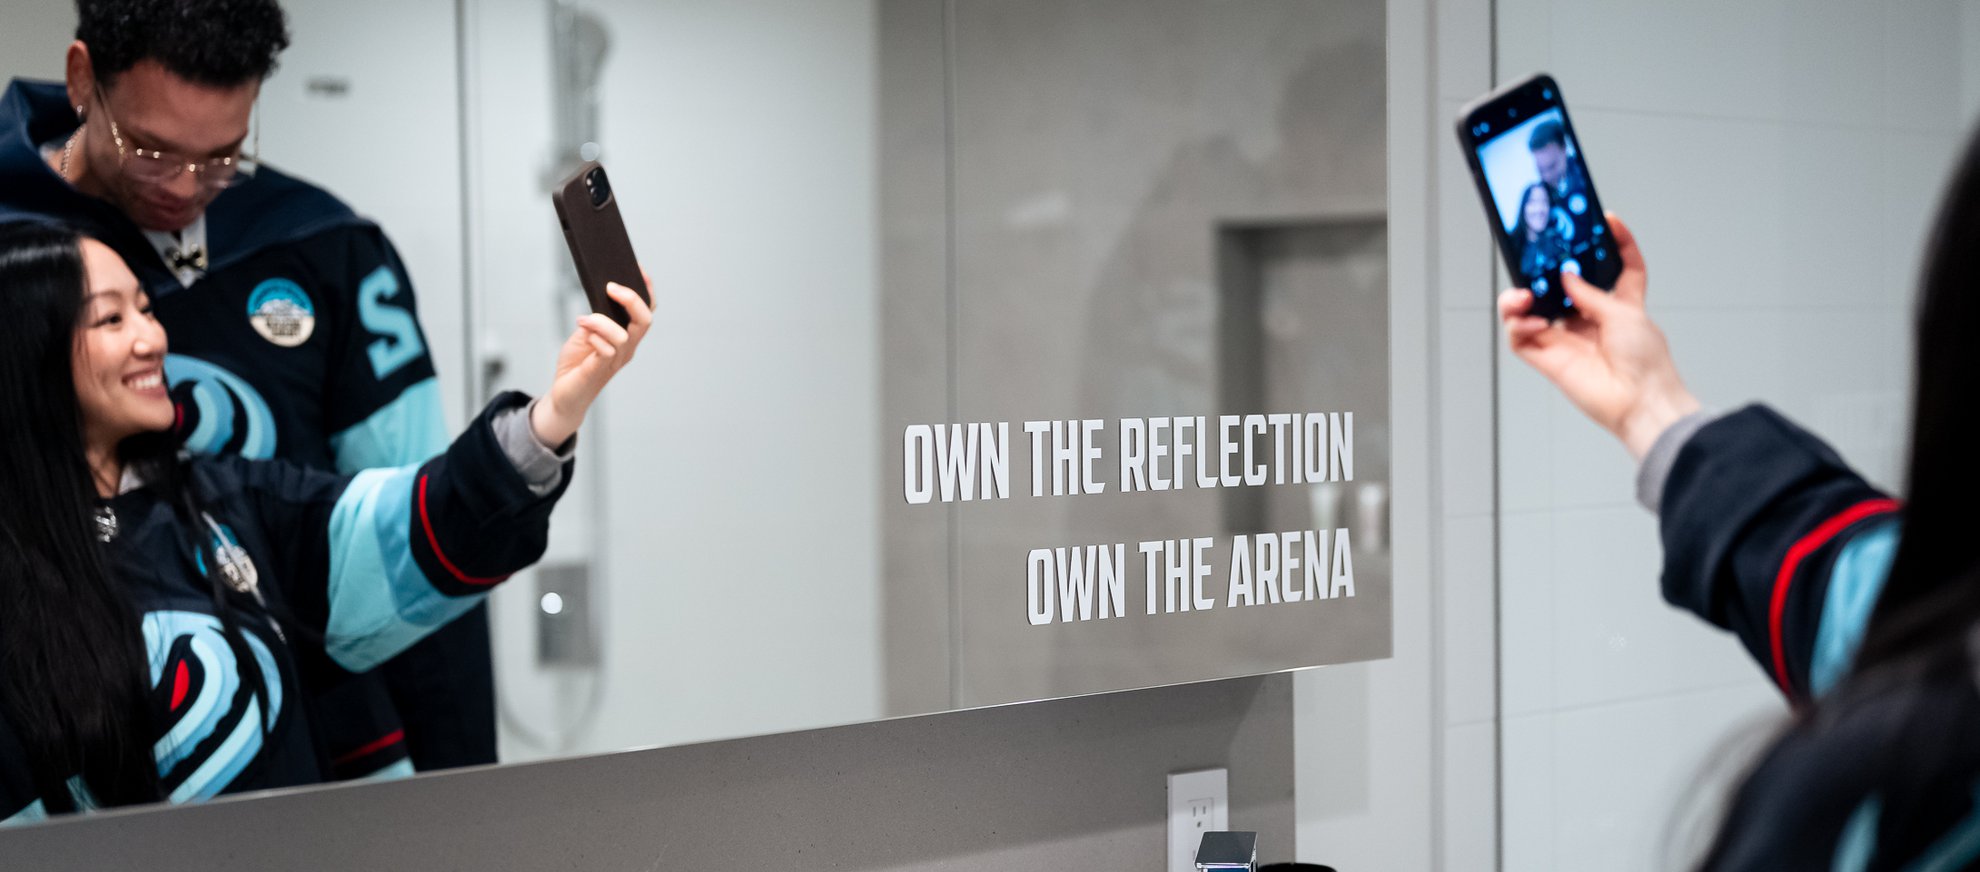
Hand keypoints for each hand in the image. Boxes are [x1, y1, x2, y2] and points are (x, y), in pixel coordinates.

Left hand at [530, 273, 654, 445]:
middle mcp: (627, 349)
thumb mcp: (586, 332)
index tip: (638, 268)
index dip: (646, 290)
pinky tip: (582, 331)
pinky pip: (606, 350)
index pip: (646, 311)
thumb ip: (596, 318)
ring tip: (583, 320)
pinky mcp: (600, 371)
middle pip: (645, 320)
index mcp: (627, 337)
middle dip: (631, 299)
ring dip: (601, 322)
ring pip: (624, 335)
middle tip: (610, 287)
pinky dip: (594, 336)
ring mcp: (616, 361)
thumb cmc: (577, 364)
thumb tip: (598, 297)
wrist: (565, 396)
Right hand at [1496, 214, 1698, 459]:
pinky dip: (1520, 327)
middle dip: (1544, 271)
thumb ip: (1591, 293)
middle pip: (1559, 287)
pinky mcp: (1548, 359)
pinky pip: (1521, 337)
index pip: (1622, 268)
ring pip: (1530, 311)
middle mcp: (1589, 320)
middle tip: (1537, 260)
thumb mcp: (1626, 314)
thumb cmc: (1647, 363)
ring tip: (1523, 296)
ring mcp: (1567, 339)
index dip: (1619, 243)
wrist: (1640, 402)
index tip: (1609, 220)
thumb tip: (1565, 277)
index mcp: (1619, 306)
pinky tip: (1534, 324)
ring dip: (1519, 299)